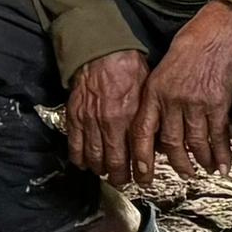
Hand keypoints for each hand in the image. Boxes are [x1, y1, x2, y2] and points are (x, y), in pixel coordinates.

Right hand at [63, 49, 151, 181]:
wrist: (101, 50)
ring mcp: (89, 121)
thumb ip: (150, 117)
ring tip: (105, 173)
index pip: (134, 155)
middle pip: (113, 162)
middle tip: (123, 181)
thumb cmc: (128, 67)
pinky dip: (79, 158)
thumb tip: (157, 139)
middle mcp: (109, 123)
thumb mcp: (149, 91)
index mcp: (129, 117)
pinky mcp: (74, 116)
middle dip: (119, 177)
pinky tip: (84, 164)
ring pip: (93, 157)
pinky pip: (74, 145)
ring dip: (100, 169)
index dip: (138, 172)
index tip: (142, 179)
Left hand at [137, 4, 231, 179]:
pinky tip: (222, 165)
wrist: (218, 32)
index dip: (142, 156)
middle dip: (178, 164)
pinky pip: (218, 135)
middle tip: (183, 174)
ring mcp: (195, 103)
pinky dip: (221, 153)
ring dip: (201, 160)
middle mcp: (172, 100)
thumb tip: (159, 125)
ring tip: (204, 169)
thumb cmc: (191, 46)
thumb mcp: (163, 70)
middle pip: (172, 144)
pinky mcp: (218, 103)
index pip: (142, 131)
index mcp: (154, 92)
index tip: (143, 173)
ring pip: (195, 143)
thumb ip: (158, 97)